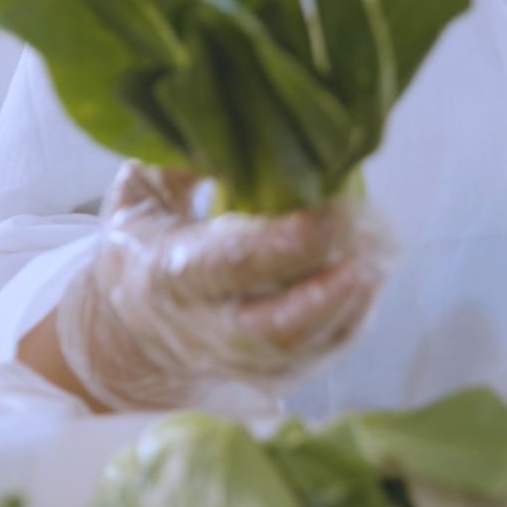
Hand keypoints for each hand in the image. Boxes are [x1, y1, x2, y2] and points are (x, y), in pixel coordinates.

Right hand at [40, 161, 388, 410]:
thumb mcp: (138, 198)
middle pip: (275, 327)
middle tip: (364, 238)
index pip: (231, 265)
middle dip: (329, 287)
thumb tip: (233, 131)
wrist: (130, 334)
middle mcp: (203, 328)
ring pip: (307, 344)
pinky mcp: (272, 376)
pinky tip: (372, 271)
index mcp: (168, 274)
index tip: (331, 212)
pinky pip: (324, 352)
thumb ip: (178, 161)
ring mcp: (240, 360)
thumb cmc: (141, 251)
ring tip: (377, 248)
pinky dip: (356, 314)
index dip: (285, 243)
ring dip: (352, 299)